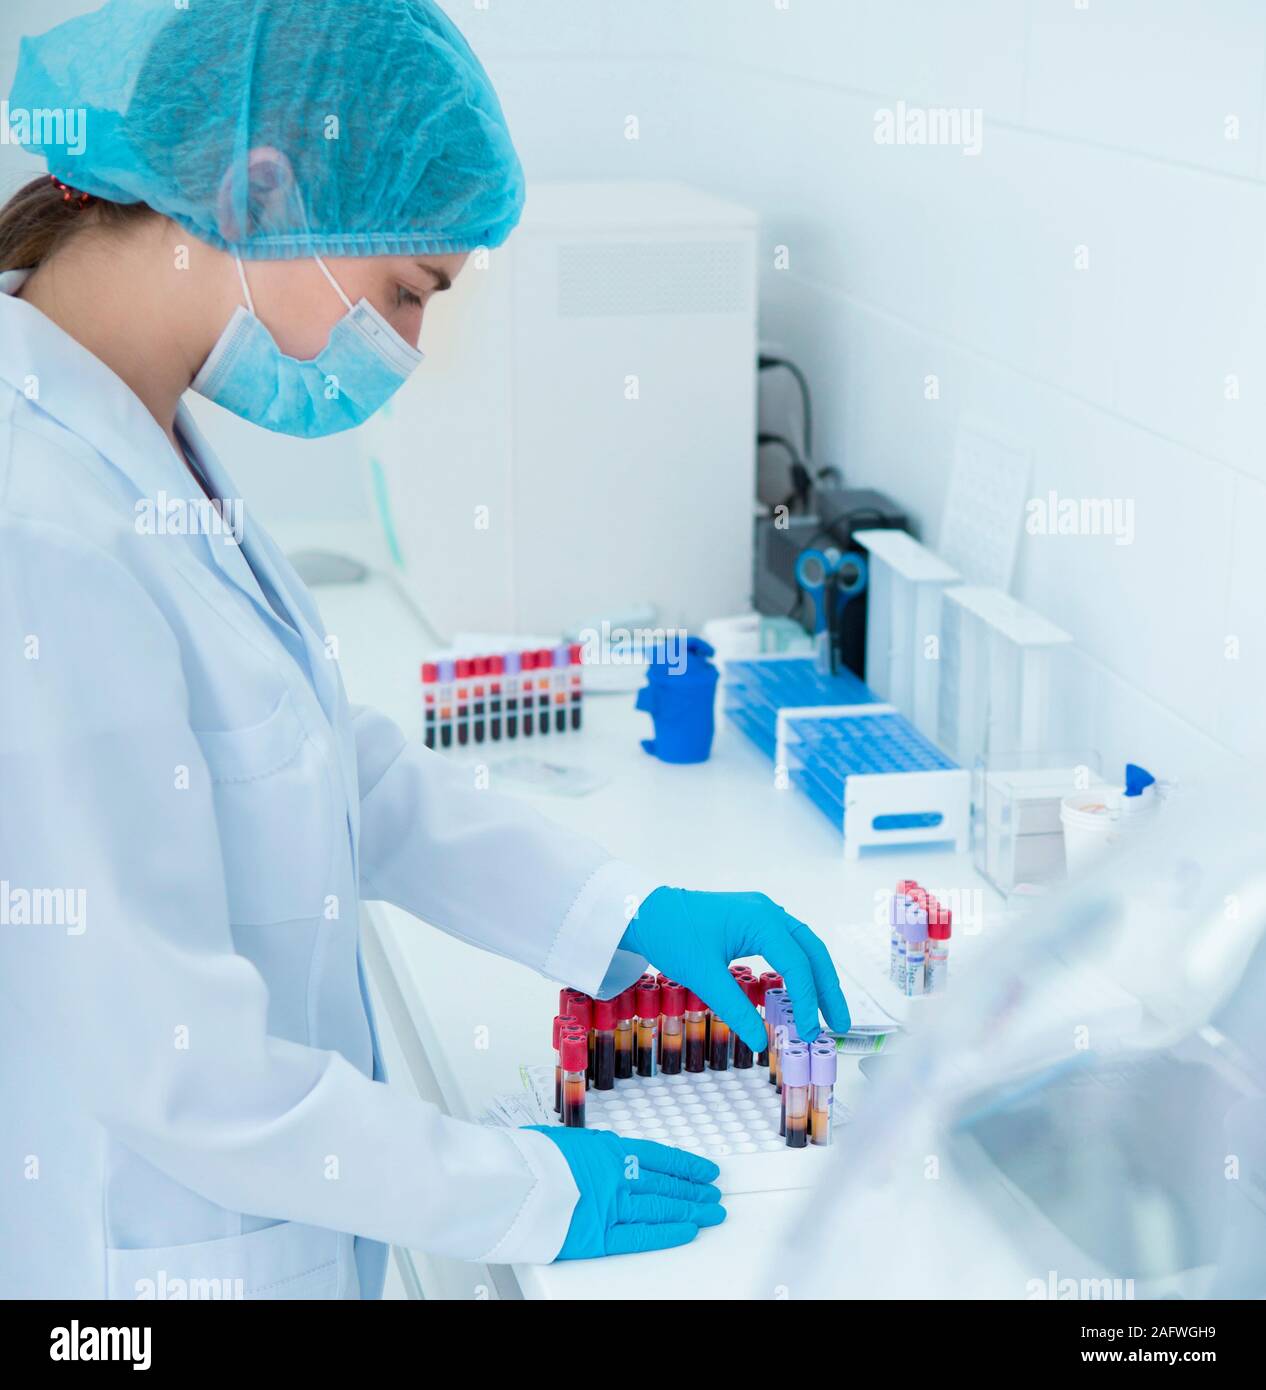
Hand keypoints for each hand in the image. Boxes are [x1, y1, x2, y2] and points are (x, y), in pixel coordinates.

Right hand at [528, 1126, 724, 1258]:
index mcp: (609, 1149)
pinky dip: (667, 1234)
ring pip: (661, 1209)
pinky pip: (641, 1237)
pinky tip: (687, 1232)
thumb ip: (587, 1150)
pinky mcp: (598, 1237)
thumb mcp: (562, 1138)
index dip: (686, 1166)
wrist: (505, 1182)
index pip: (661, 1157)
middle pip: (666, 1185)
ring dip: (691, 1211)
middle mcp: (617, 1177)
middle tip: (714, 1196)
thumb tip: (594, 1153)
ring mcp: (611, 1207)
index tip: (705, 1171)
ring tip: (711, 1213)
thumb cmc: (525, 1157)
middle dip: (694, 1191)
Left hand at [620, 887, 850, 1050]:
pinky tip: (800, 992)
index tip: (809, 1030)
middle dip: (828, 988)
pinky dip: (798, 970)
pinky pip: (786, 945)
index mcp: (761, 919)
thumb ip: (735, 1009)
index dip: (808, 1000)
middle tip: (840, 1023)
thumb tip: (761, 1041)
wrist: (644, 909)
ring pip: (803, 947)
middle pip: (812, 951)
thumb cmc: (671, 934)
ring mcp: (762, 914)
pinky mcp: (752, 921)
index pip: (798, 964)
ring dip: (817, 979)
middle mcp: (768, 912)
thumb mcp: (704, 976)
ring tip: (827, 1012)